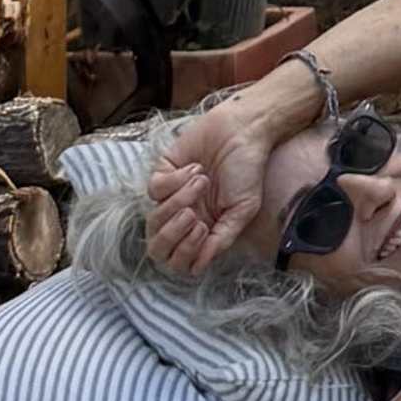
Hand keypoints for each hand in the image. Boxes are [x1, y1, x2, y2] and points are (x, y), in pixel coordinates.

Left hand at [143, 87, 297, 280]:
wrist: (242, 131)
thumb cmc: (247, 170)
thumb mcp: (243, 209)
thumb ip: (221, 239)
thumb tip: (198, 269)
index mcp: (203, 230)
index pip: (178, 260)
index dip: (185, 252)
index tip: (203, 230)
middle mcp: (184, 216)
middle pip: (157, 247)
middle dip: (172, 233)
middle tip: (193, 215)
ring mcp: (171, 196)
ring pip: (154, 218)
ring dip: (179, 200)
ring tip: (202, 181)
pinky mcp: (162, 173)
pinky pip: (155, 190)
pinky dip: (175, 180)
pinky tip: (195, 168)